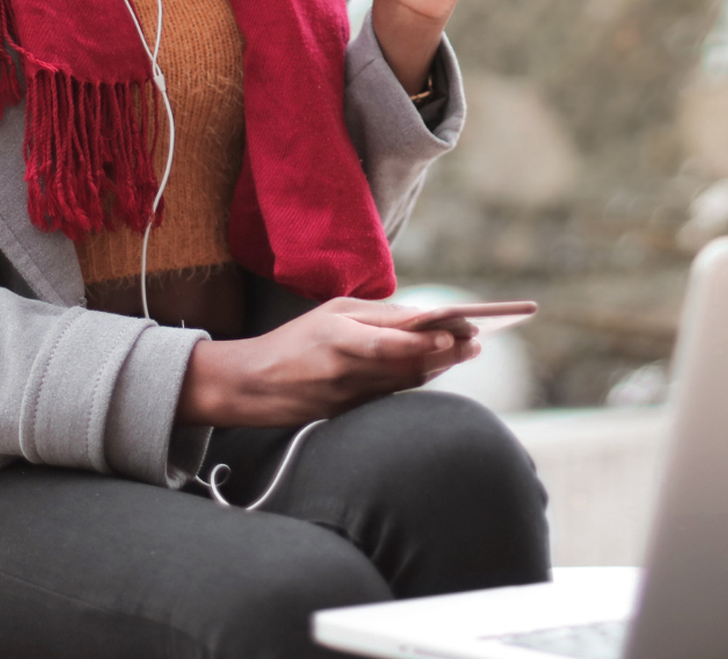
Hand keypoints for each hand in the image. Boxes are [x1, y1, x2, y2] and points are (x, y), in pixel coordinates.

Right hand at [175, 298, 481, 427]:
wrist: (251, 385)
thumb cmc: (294, 340)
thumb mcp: (330, 313)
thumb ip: (374, 315)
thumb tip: (420, 317)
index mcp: (336, 336)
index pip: (389, 340)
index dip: (426, 340)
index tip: (457, 332)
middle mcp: (344, 368)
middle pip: (405, 364)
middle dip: (445, 354)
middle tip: (476, 343)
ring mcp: (347, 396)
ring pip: (404, 383)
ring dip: (438, 367)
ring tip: (466, 352)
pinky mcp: (348, 414)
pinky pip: (391, 396)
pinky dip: (416, 381)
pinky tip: (437, 369)